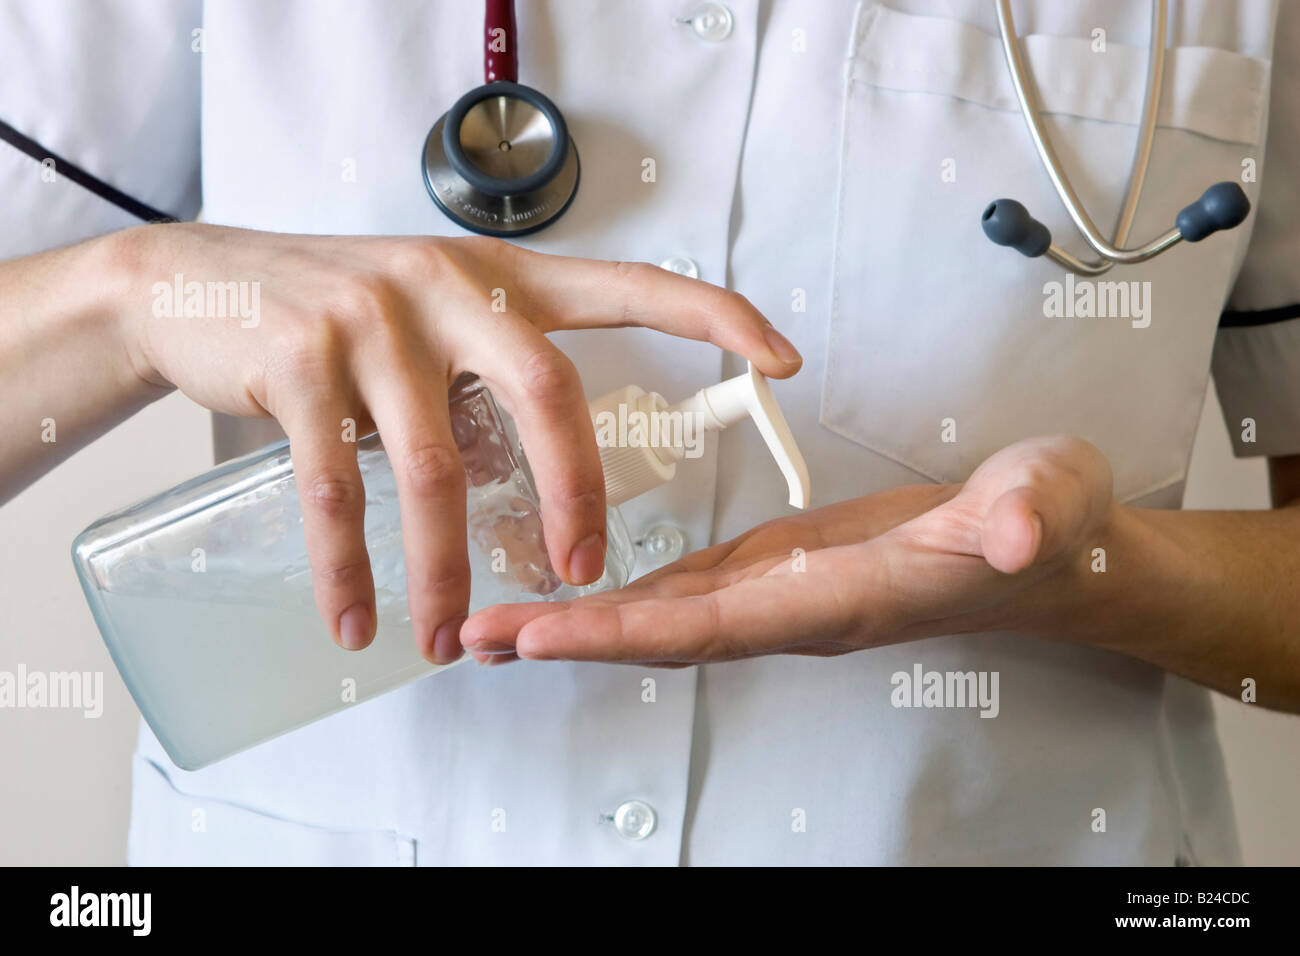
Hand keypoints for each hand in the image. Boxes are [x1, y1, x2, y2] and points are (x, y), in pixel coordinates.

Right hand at [113, 223, 801, 661]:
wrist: (196, 283)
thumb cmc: (335, 310)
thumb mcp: (430, 319)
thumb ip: (491, 379)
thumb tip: (538, 481)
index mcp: (501, 279)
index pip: (630, 286)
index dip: (713, 316)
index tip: (781, 357)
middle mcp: (447, 286)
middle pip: (546, 392)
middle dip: (573, 494)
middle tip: (579, 573)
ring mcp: (371, 321)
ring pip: (435, 465)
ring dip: (444, 565)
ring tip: (444, 633)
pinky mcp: (300, 363)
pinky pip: (336, 488)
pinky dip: (348, 566)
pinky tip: (357, 617)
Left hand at [461, 437, 1114, 663]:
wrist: (1051, 541)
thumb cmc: (1049, 525)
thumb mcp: (1053, 504)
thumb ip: (1031, 519)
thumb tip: (1013, 538)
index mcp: (843, 597)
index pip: (718, 627)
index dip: (628, 635)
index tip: (543, 637)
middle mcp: (797, 608)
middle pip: (666, 635)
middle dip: (570, 639)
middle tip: (479, 637)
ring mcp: (784, 591)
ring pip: (667, 616)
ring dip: (581, 622)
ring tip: (500, 623)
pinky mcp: (781, 565)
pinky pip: (689, 589)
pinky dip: (626, 595)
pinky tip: (580, 591)